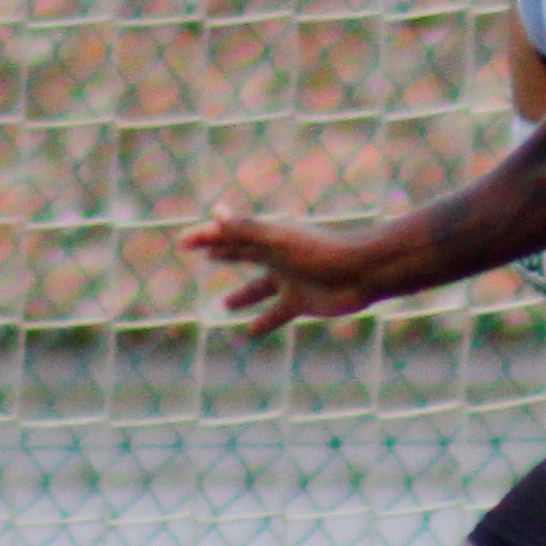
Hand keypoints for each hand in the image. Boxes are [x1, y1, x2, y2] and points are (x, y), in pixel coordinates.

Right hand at [182, 208, 391, 335]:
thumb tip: (214, 211)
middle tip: (202, 253)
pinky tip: (250, 333)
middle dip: (222, 253)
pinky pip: (277, 314)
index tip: (183, 242)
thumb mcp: (280, 242)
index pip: (231, 235)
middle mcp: (277, 258)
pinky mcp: (301, 302)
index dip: (207, 237)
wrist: (363, 273)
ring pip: (258, 288)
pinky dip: (263, 323)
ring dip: (241, 296)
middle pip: (243, 254)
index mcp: (270, 239)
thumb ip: (247, 229)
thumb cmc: (324, 252)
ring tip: (223, 305)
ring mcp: (289, 280)